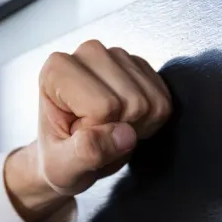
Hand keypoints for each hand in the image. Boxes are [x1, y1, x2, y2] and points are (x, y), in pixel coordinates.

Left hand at [5, 40, 171, 221]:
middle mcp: (87, 54)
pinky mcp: (140, 66)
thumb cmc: (58, 158)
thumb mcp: (63, 167)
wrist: (69, 155)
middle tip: (95, 134)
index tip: (79, 134)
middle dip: (119, 129)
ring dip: (135, 126)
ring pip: (150, 101)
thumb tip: (123, 135)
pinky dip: (151, 121)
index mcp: (57, 70)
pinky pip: (164, 100)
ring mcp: (117, 56)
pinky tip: (125, 121)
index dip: (98, 131)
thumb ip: (86, 152)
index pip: (104, 106)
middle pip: (132, 101)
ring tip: (108, 128)